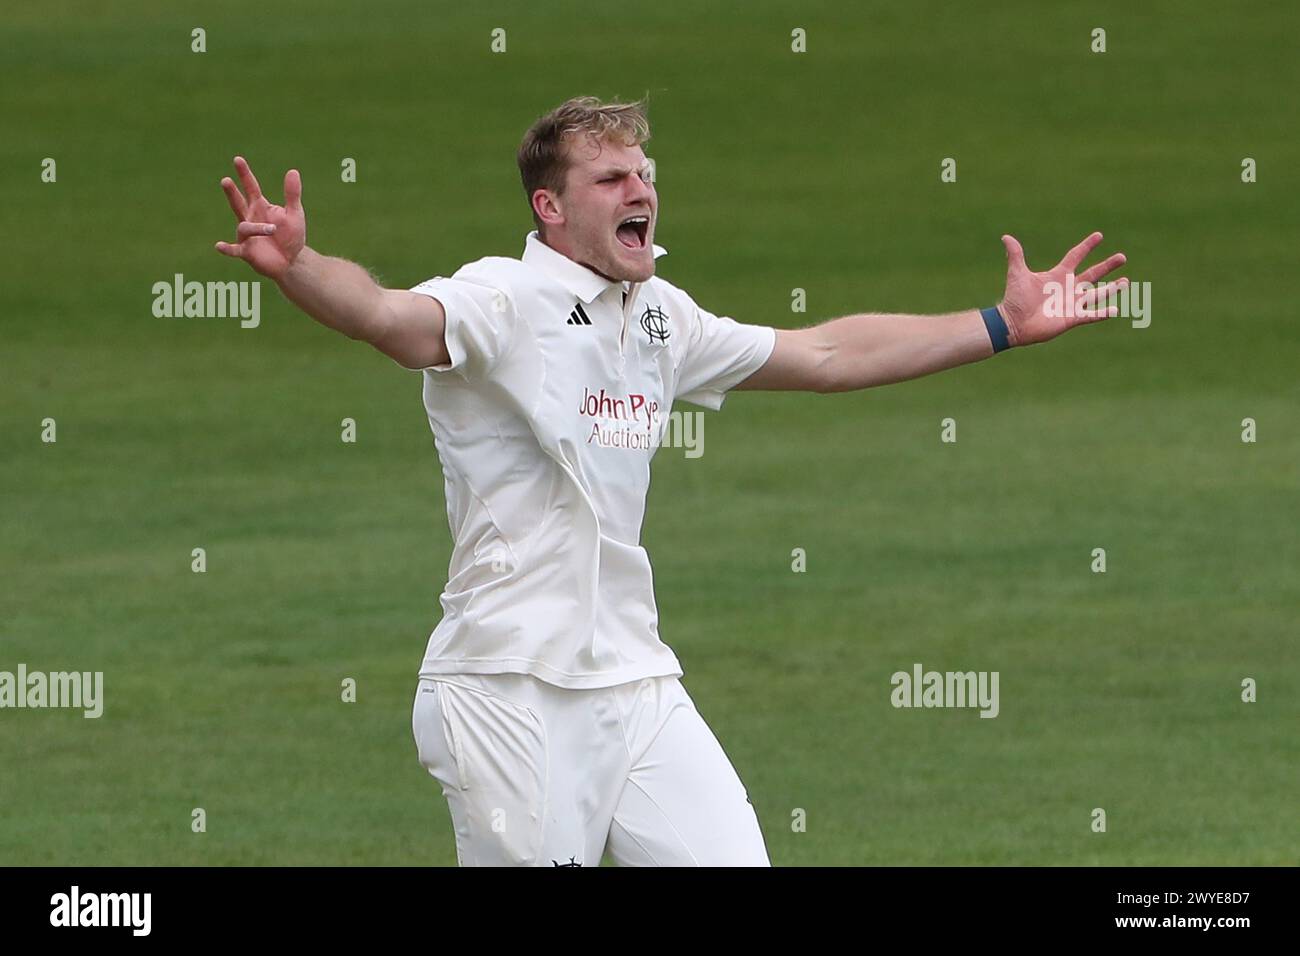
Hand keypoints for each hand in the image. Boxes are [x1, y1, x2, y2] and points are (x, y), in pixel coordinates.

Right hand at [214, 156, 305, 280]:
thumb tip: (293, 170)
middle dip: (232, 192)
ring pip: (244, 227)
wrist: (291, 261)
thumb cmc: (290, 235)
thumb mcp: (295, 214)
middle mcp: (250, 218)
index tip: (238, 159)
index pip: (251, 187)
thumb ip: (292, 194)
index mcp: (260, 206)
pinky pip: (234, 249)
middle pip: (238, 202)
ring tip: (272, 229)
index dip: (244, 174)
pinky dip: (227, 248)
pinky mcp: (246, 251)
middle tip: (226, 181)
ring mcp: (246, 235)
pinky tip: (219, 246)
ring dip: (257, 227)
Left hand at [997, 231, 1127, 345]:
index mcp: (1058, 275)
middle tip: (1122, 257)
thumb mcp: (1017, 274)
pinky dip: (1102, 313)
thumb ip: (1015, 255)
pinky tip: (1115, 309)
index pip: (1076, 256)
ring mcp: (1071, 304)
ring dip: (1111, 289)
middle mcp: (1068, 288)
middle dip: (1107, 266)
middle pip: (1093, 274)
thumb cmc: (1015, 299)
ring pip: (1097, 294)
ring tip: (1126, 282)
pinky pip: (1091, 316)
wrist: (1013, 323)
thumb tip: (1006, 237)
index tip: (1099, 235)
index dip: (1086, 246)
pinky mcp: (1072, 318)